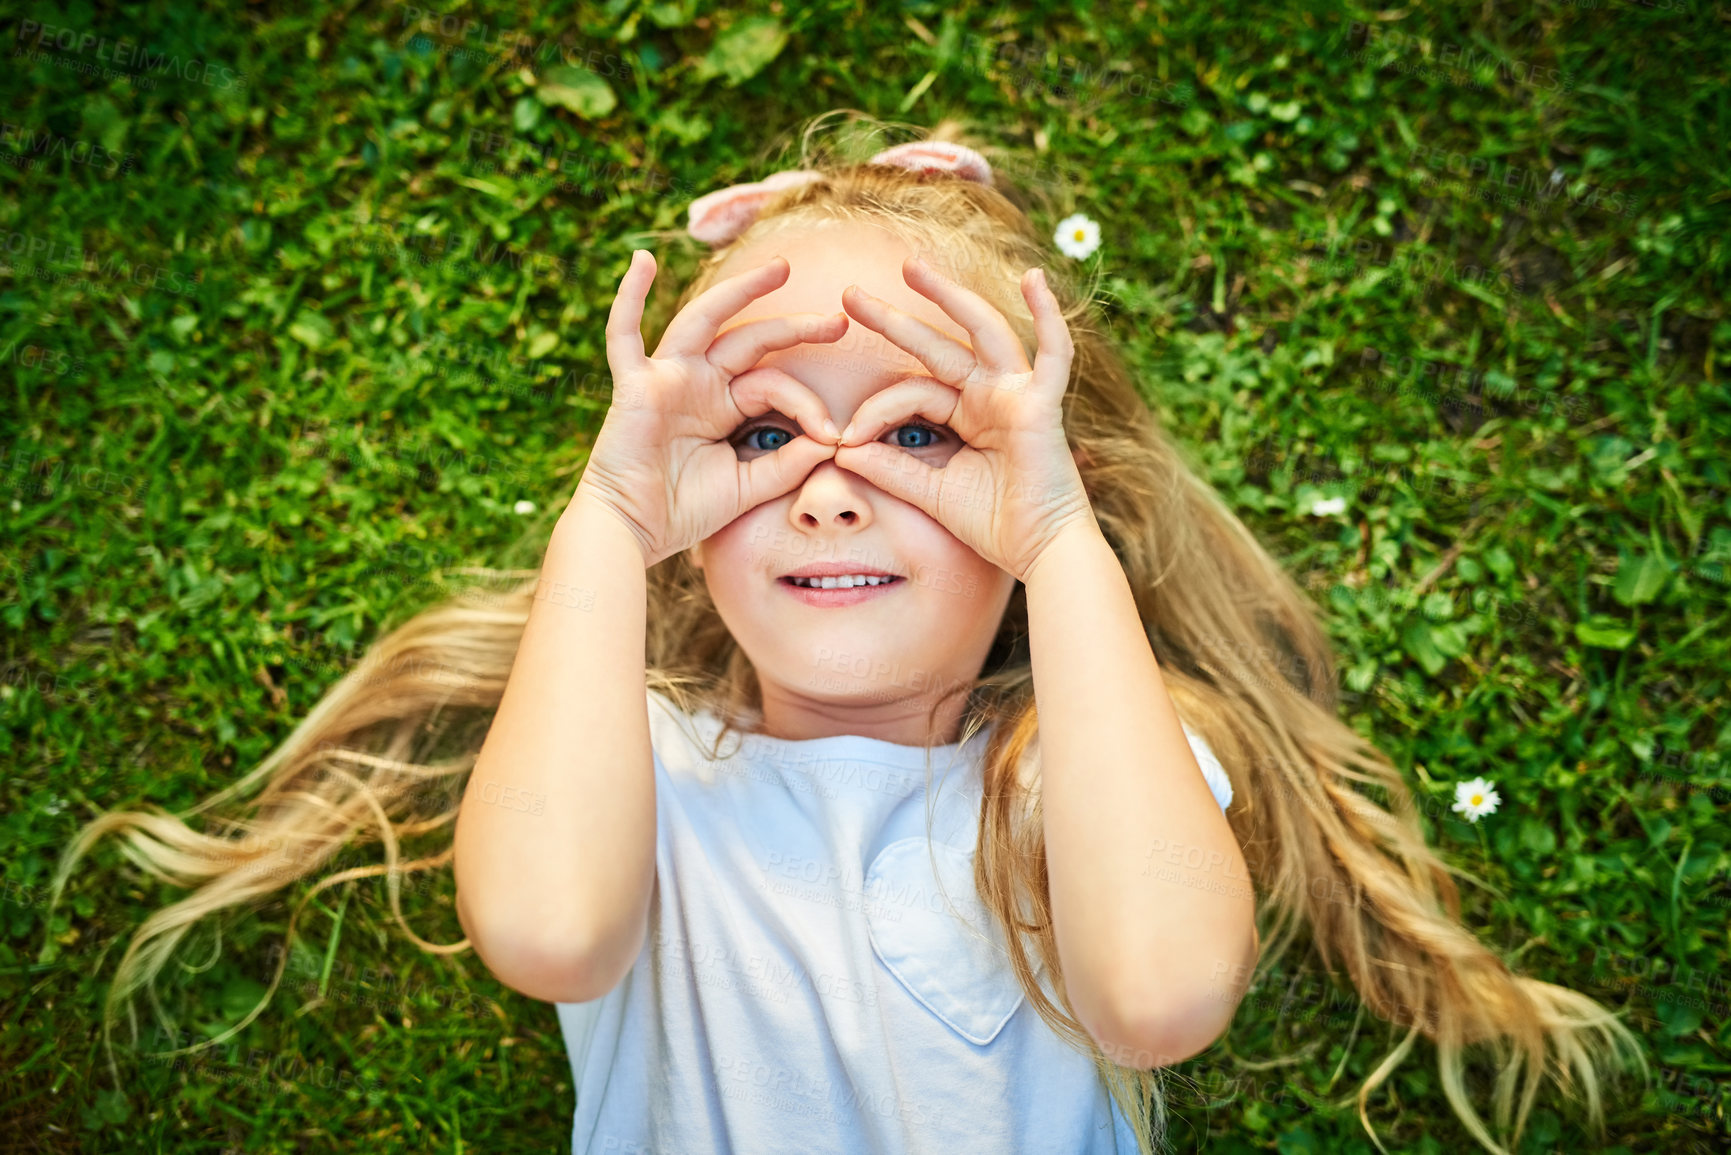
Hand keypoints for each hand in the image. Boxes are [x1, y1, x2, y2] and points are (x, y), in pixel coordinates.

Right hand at [577, 250, 847, 568]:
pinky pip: (623, 336)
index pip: (775, 384)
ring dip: (740, 290)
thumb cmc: (685, 512)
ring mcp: (667, 378)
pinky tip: (641, 261)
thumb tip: (832, 440)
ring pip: (705, 320)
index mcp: (725, 405)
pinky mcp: (636, 386)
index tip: (835, 434)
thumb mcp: (750, 486)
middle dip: (795, 326)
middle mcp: (698, 383)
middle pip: (752, 339)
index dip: (807, 403)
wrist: (634, 532)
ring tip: (781, 268)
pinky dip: (628, 298)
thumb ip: (788, 462)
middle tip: (838, 320)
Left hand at [831, 257, 1095, 582]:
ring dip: (950, 296)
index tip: (840, 437)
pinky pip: (1054, 352)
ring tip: (910, 267)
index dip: (874, 410)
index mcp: (966, 414)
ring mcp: (1018, 395)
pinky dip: (1049, 315)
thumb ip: (888, 467)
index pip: (912, 392)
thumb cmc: (991, 525)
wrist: (1038, 553)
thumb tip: (839, 448)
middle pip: (938, 346)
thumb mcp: (927, 491)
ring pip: (982, 332)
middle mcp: (991, 396)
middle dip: (894, 319)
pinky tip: (1034, 278)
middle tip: (849, 294)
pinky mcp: (1043, 404)